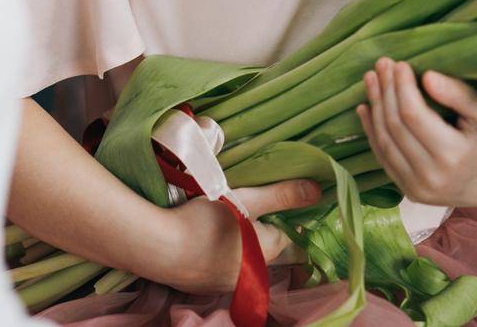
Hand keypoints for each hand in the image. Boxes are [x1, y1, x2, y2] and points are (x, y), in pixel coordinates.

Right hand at [158, 179, 322, 294]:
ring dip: (241, 243)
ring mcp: (227, 284)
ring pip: (244, 259)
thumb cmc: (203, 221)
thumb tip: (319, 190)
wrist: (157, 248)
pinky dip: (219, 254)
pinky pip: (221, 268)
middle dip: (263, 231)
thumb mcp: (244, 200)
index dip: (287, 219)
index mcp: (267, 252)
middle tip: (248, 208)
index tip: (276, 204)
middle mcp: (252, 274)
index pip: (290, 237)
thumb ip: (281, 195)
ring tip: (224, 221)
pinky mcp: (204, 286)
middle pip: (267, 249)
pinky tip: (204, 238)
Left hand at [357, 57, 476, 209]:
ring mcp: (417, 189)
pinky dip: (371, 131)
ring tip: (371, 79)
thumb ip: (458, 94)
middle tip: (381, 64)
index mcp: (453, 156)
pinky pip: (383, 158)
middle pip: (395, 126)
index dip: (401, 86)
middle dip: (385, 91)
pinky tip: (366, 107)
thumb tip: (426, 76)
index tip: (399, 63)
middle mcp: (431, 177)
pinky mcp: (409, 192)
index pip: (413, 115)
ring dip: (375, 107)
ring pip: (384, 141)